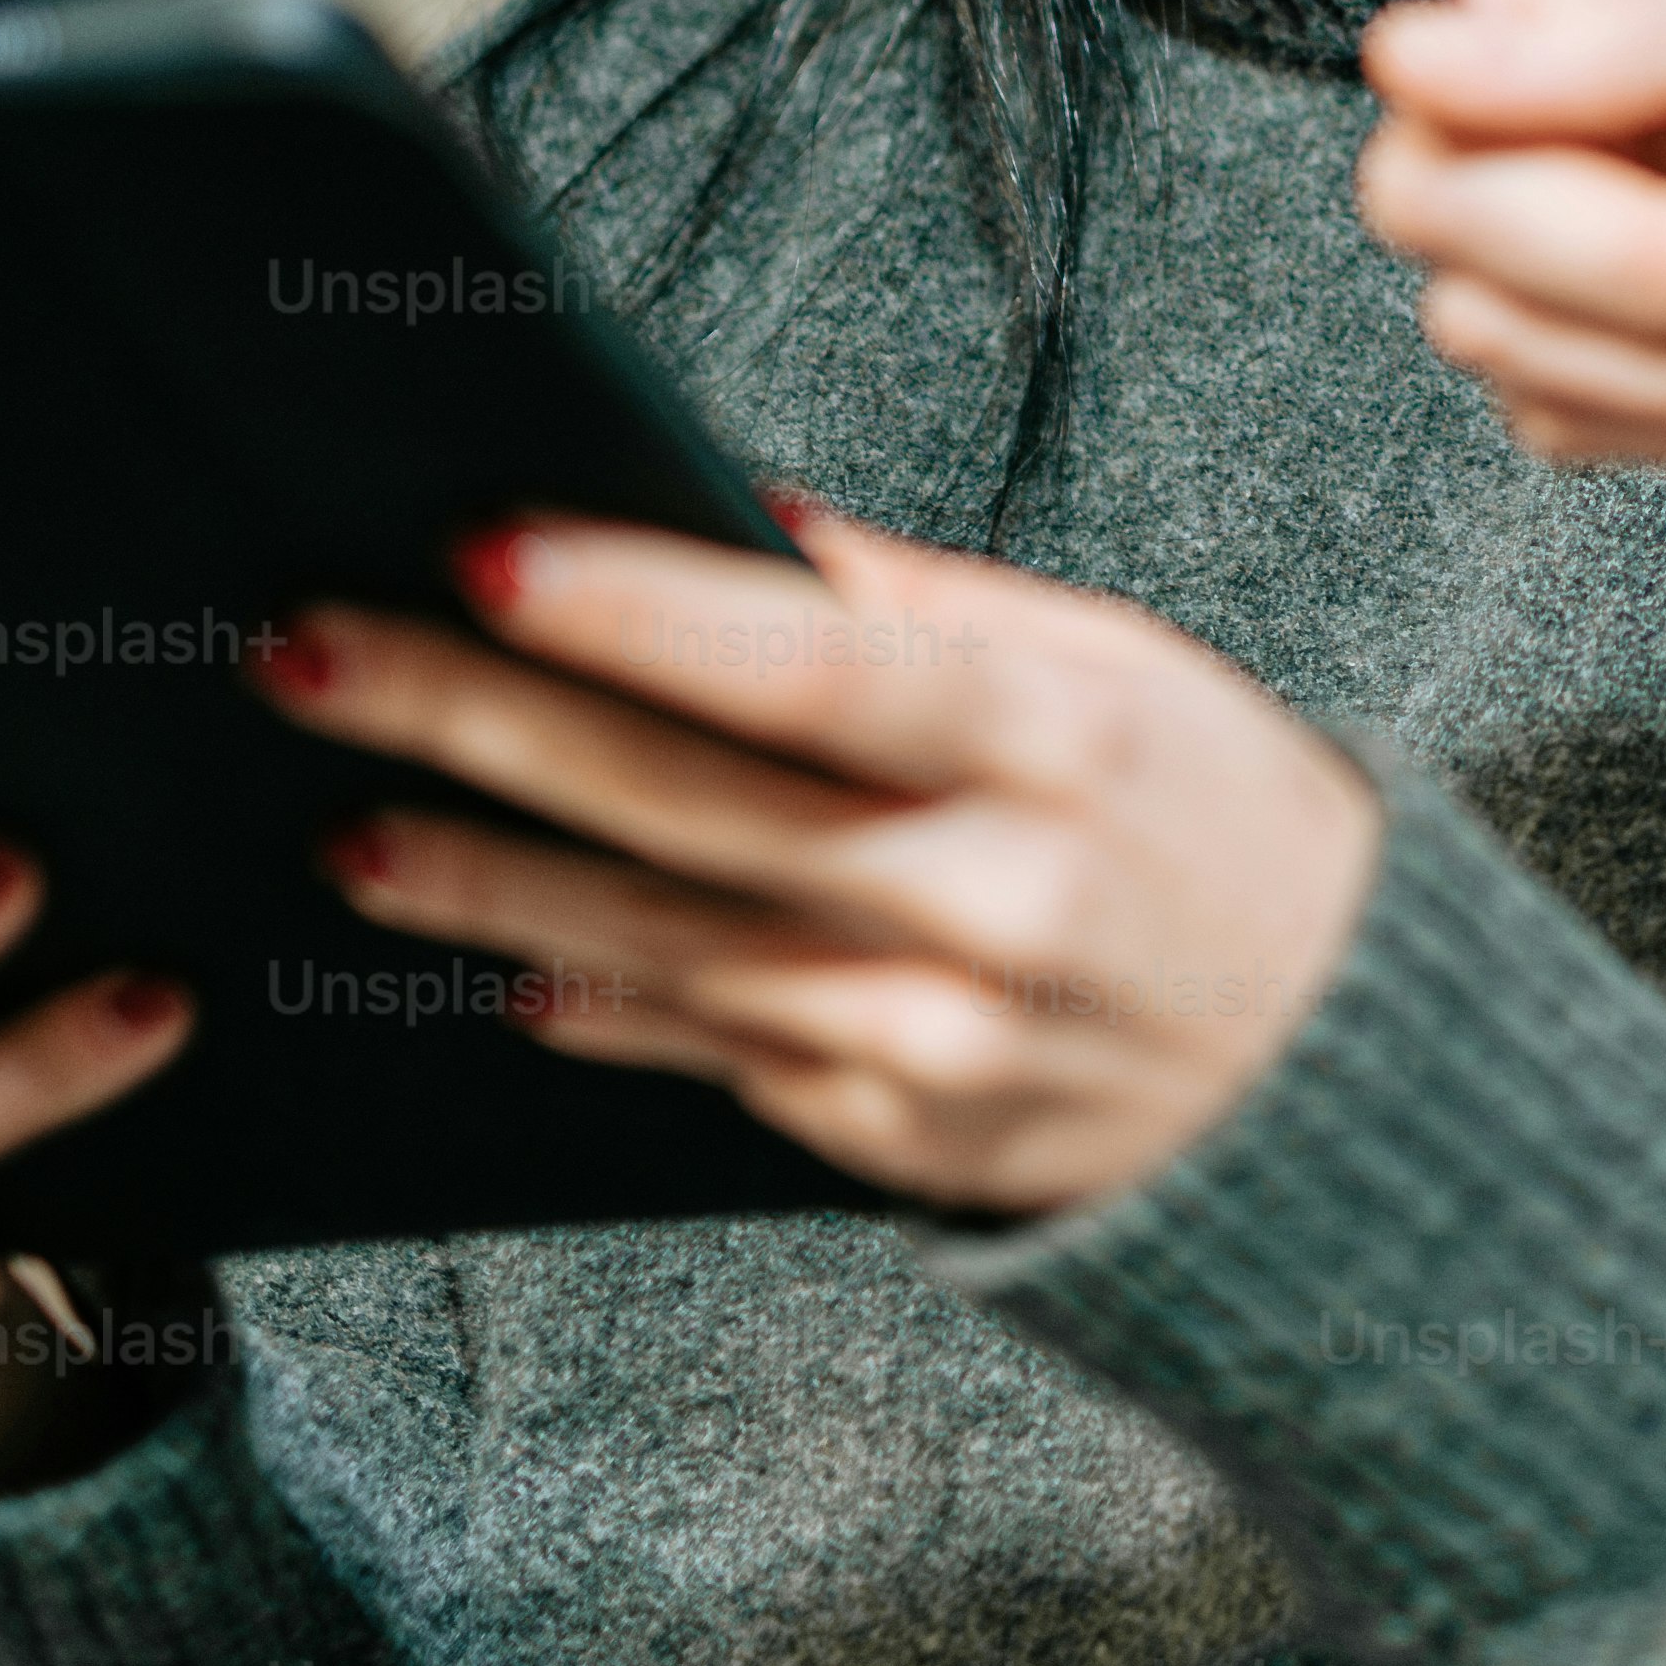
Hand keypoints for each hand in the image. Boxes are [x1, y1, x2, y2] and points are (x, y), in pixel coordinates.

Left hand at [257, 505, 1377, 1219]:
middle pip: (688, 804)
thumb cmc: (1227, 828)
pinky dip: (597, 1003)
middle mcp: (993, 902)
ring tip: (344, 823)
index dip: (637, 610)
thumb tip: (735, 519)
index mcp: (1062, 743)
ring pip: (663, 950)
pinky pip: (715, 1059)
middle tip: (314, 658)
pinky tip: (490, 957)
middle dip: (481, 724)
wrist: (1350, 1078)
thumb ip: (929, 608)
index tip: (484, 546)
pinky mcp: (902, 1146)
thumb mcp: (1127, 675)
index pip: (809, 666)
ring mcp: (940, 1044)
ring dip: (486, 883)